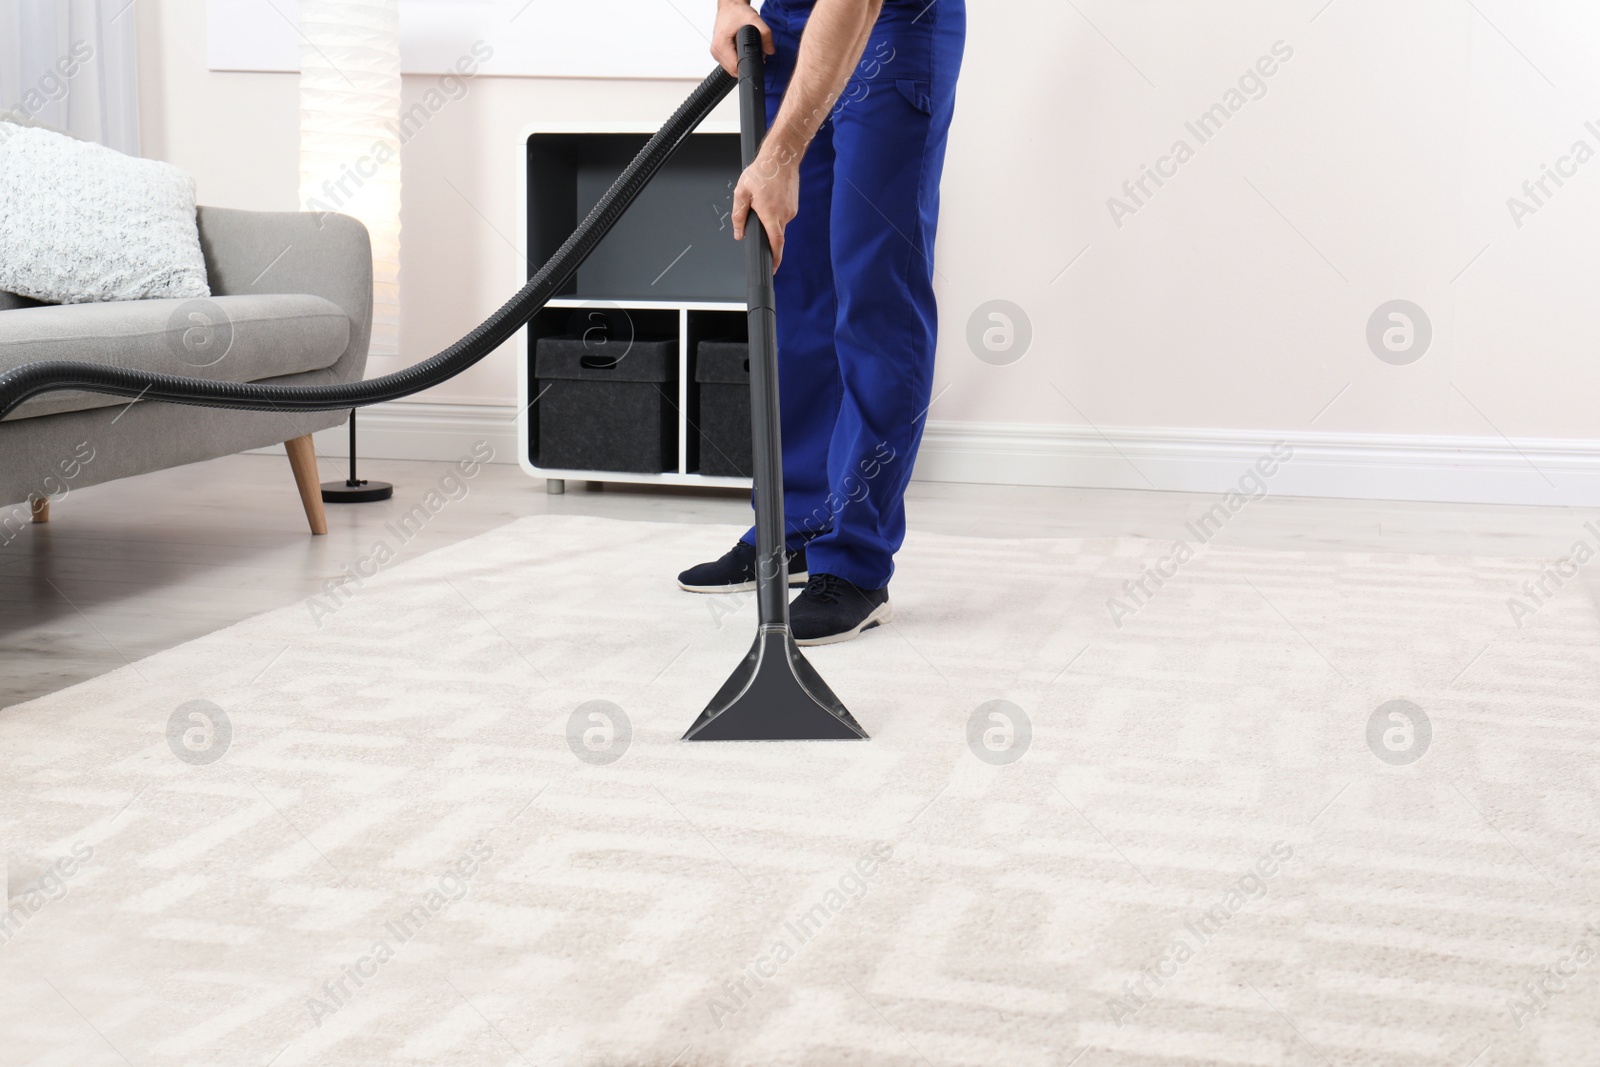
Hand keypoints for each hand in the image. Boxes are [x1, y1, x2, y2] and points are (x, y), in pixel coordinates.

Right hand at [711, 0, 773, 76]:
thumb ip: (765, 34)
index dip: (748, 67)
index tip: (756, 62)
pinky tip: (742, 51)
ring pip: (731, 69)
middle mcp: (716, 51)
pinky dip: (737, 60)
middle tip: (755, 54)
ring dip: (741, 64)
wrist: (730, 6)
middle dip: (746, 66)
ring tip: (747, 51)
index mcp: (721, 45)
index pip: (735, 68)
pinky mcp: (718, 52)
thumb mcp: (754, 19)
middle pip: (733, 71)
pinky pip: (729, 63)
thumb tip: (770, 50)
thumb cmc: (736, 11)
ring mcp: (716, 53)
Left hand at [731, 145, 800, 271]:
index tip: (773, 268)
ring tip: (762, 200)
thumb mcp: (742, 192)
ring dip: (770, 220)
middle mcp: (784, 214)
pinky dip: (775, 213)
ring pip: (779, 225)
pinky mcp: (794, 206)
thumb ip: (738, 215)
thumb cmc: (762, 171)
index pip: (776, 243)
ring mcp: (791, 210)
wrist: (781, 156)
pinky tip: (770, 199)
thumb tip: (738, 233)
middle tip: (758, 217)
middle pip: (776, 235)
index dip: (775, 258)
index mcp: (770, 213)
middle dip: (767, 234)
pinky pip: (783, 216)